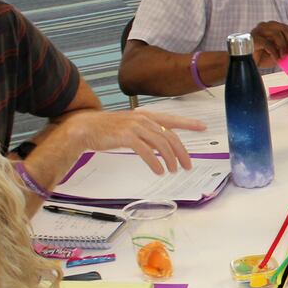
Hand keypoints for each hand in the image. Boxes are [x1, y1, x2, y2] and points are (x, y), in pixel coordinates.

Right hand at [61, 109, 202, 173]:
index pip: (172, 119)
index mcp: (146, 116)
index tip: (203, 126)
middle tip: (187, 165)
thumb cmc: (107, 129)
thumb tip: (161, 144)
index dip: (188, 123)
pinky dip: (155, 162)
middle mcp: (143, 119)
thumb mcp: (131, 127)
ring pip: (161, 144)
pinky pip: (146, 151)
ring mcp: (135, 127)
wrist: (85, 127)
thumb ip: (146, 132)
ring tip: (173, 170)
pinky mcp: (126, 137)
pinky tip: (159, 171)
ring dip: (170, 159)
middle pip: (170, 136)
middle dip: (181, 152)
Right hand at [251, 21, 287, 67]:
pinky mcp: (254, 38)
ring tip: (284, 56)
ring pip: (277, 34)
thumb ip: (286, 49)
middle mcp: (266, 26)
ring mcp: (259, 31)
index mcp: (272, 27)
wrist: (246, 61)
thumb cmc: (261, 56)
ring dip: (283, 46)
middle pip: (284, 29)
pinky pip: (268, 43)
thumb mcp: (278, 52)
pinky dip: (274, 52)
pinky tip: (277, 58)